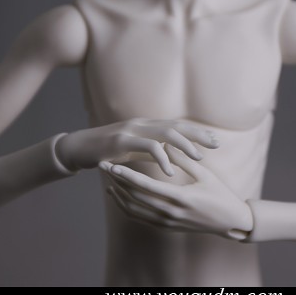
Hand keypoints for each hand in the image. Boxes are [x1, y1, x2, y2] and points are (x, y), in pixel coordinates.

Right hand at [56, 118, 219, 175]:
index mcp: (147, 125)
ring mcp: (132, 130)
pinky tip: (170, 170)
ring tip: (199, 158)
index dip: (197, 132)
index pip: (178, 125)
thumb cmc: (108, 151)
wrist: (79, 148)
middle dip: (198, 134)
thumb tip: (174, 157)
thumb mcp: (134, 150)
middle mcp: (142, 124)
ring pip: (165, 133)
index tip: (215, 140)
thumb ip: (153, 151)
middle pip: (176, 125)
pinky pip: (147, 147)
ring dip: (184, 145)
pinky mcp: (121, 141)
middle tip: (216, 144)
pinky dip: (161, 158)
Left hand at [100, 144, 253, 240]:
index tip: (112, 165)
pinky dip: (127, 207)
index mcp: (180, 198)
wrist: (230, 222)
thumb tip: (165, 143)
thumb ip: (183, 159)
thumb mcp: (205, 174)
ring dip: (118, 195)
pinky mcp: (166, 227)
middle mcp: (170, 212)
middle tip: (103, 166)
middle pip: (134, 197)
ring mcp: (167, 222)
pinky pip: (140, 218)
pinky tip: (121, 196)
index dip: (126, 176)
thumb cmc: (221, 194)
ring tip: (108, 181)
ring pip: (134, 210)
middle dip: (116, 181)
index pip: (146, 186)